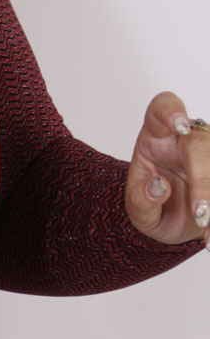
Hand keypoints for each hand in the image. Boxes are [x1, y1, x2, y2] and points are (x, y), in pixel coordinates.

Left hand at [126, 91, 209, 249]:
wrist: (170, 220)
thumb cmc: (150, 204)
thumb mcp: (136, 210)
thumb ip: (141, 200)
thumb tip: (158, 187)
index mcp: (156, 136)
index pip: (161, 109)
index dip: (171, 112)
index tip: (179, 127)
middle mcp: (186, 139)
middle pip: (200, 146)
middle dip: (204, 181)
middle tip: (202, 214)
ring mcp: (209, 152)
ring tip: (207, 230)